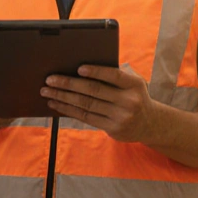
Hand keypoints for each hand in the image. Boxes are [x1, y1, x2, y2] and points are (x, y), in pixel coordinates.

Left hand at [43, 65, 157, 143]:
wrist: (150, 123)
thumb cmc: (134, 96)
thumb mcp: (133, 83)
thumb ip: (115, 75)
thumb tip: (81, 68)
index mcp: (133, 85)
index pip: (114, 76)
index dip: (96, 72)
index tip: (79, 68)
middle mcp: (128, 101)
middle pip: (94, 91)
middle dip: (69, 84)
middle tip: (50, 79)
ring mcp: (120, 117)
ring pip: (86, 105)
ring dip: (63, 97)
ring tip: (47, 91)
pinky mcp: (112, 129)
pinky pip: (86, 117)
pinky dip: (68, 110)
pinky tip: (56, 104)